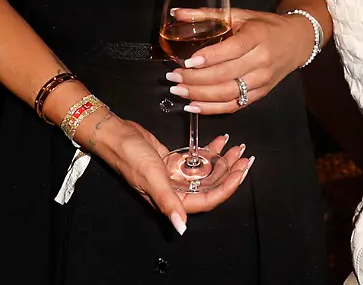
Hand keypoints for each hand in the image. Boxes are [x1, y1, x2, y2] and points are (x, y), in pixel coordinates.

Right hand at [83, 113, 251, 231]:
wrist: (116, 135)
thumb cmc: (131, 157)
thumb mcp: (153, 178)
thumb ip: (168, 202)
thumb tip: (181, 228)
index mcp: (172, 199)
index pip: (207, 200)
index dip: (226, 189)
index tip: (241, 173)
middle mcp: (176, 190)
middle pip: (210, 186)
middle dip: (230, 173)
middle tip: (245, 158)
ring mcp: (175, 176)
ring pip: (206, 172)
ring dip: (222, 161)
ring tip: (237, 147)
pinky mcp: (173, 162)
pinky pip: (197, 160)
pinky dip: (209, 151)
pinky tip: (220, 141)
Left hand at [166, 8, 314, 113]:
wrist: (297, 41)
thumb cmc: (265, 26)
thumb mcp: (240, 15)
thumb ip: (207, 15)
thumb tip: (175, 14)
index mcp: (257, 36)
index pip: (232, 50)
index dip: (208, 58)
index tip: (186, 62)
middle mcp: (262, 60)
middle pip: (225, 74)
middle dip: (196, 79)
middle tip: (173, 77)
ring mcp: (262, 80)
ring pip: (228, 93)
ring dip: (200, 95)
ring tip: (178, 90)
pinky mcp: (261, 94)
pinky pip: (234, 105)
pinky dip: (212, 109)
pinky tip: (193, 106)